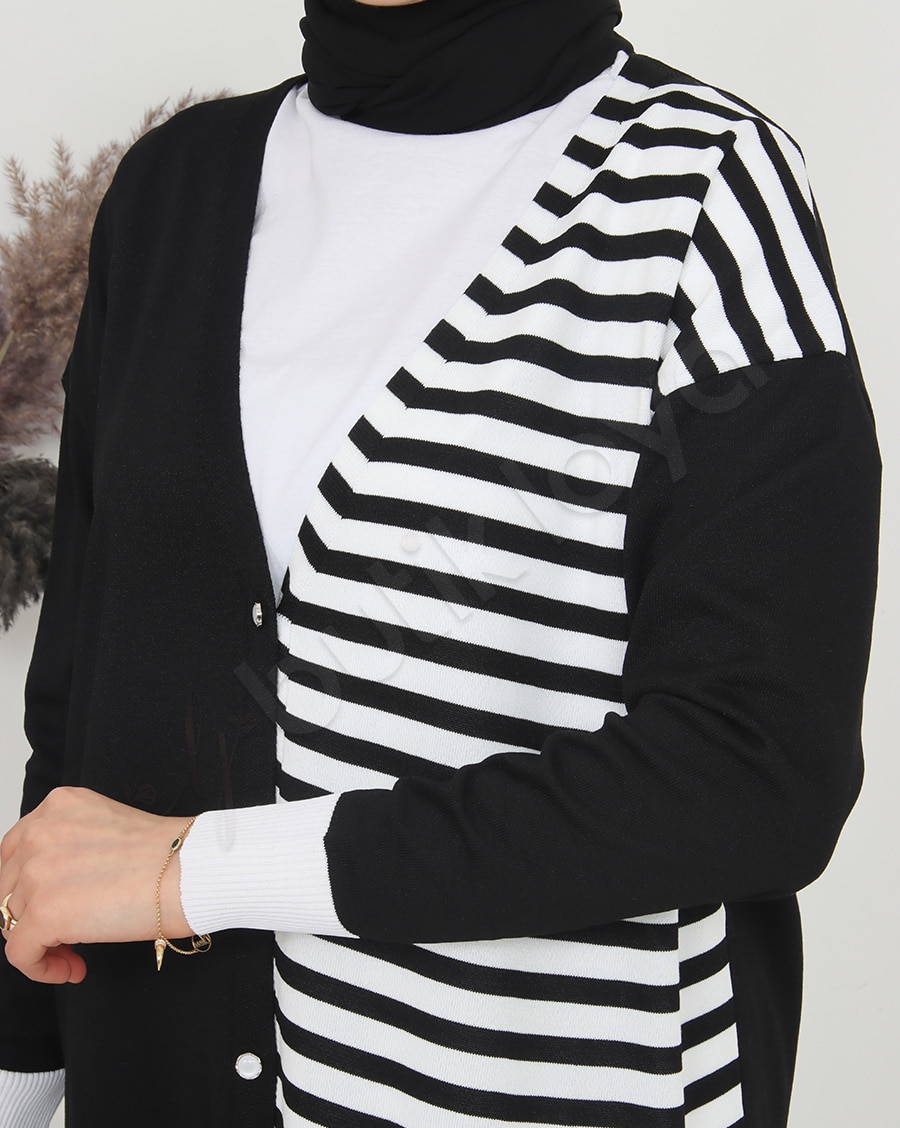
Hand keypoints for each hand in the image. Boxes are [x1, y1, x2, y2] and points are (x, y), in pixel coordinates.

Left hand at [0, 787, 194, 983]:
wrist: (192, 871)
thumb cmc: (169, 855)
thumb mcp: (108, 829)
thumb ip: (72, 846)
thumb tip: (55, 888)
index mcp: (58, 805)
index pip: (15, 852)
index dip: (28, 886)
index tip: (51, 903)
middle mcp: (39, 832)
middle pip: (8, 888)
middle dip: (31, 916)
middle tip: (64, 934)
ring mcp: (37, 871)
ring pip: (13, 922)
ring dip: (42, 943)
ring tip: (76, 953)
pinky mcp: (43, 912)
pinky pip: (21, 954)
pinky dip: (43, 969)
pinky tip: (73, 968)